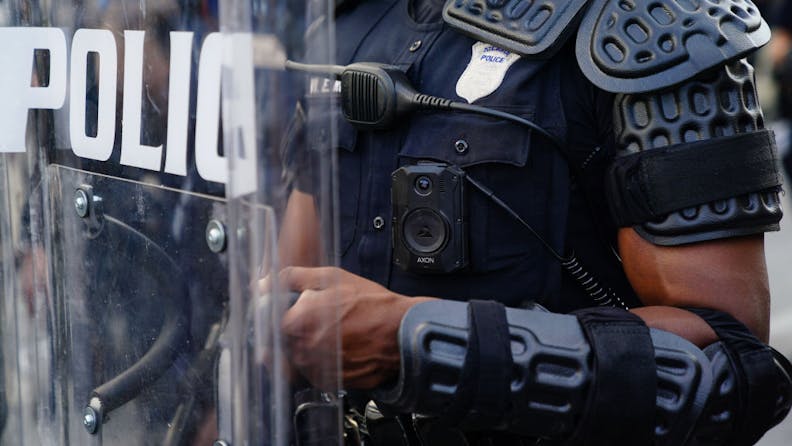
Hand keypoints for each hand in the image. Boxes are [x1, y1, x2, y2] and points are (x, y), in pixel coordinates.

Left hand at [278, 266, 431, 389]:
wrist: (402, 333)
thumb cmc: (373, 305)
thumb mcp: (332, 277)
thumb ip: (293, 278)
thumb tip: (264, 283)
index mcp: (298, 322)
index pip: (267, 321)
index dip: (279, 312)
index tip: (289, 309)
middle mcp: (303, 350)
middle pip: (279, 340)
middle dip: (292, 329)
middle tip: (317, 319)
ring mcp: (314, 369)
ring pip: (294, 357)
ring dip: (304, 345)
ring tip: (331, 332)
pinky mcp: (327, 382)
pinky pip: (311, 371)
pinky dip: (319, 360)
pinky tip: (338, 346)